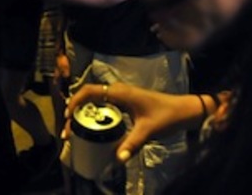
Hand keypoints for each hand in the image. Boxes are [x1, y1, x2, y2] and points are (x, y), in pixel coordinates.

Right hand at [64, 81, 197, 162]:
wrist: (184, 111)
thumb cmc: (167, 115)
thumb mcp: (148, 130)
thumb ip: (132, 144)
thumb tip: (116, 159)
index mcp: (121, 93)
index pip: (90, 91)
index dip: (75, 101)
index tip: (68, 116)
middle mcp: (118, 91)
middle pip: (89, 96)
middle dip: (75, 110)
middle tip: (68, 129)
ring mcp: (121, 96)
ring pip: (95, 100)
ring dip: (84, 112)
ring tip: (75, 130)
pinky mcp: (125, 103)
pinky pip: (104, 105)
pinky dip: (94, 114)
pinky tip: (93, 128)